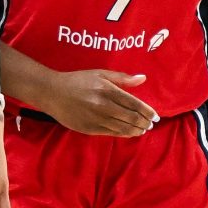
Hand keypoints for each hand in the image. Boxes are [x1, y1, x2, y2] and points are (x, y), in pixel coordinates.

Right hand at [39, 68, 156, 137]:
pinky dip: (123, 134)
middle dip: (144, 123)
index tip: (155, 116)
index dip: (147, 112)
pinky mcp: (89, 129)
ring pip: (123, 128)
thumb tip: (142, 78)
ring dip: (136, 130)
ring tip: (143, 129)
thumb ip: (122, 78)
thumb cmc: (78, 81)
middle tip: (151, 124)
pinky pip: (111, 133)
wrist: (52, 92)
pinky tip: (129, 132)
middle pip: (131, 118)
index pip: (134, 104)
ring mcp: (96, 119)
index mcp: (107, 90)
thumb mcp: (100, 74)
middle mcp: (104, 106)